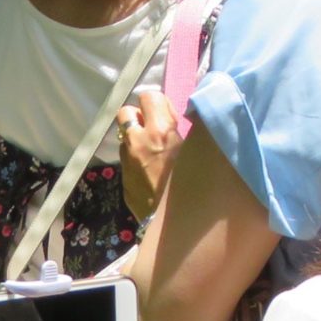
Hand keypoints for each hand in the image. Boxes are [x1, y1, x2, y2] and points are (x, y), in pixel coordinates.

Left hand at [119, 89, 182, 220]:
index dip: (157, 103)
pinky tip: (149, 175)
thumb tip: (184, 113)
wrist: (177, 224)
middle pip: (126, 112)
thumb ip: (186, 128)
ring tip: (152, 154)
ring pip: (125, 140)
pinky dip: (135, 163)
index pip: (149, 96)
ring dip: (135, 141)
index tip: (165, 113)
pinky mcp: (124, 181)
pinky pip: (126, 163)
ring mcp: (127, 162)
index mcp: (160, 131)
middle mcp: (138, 142)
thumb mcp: (196, 149)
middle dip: (138, 117)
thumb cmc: (195, 183)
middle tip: (152, 128)